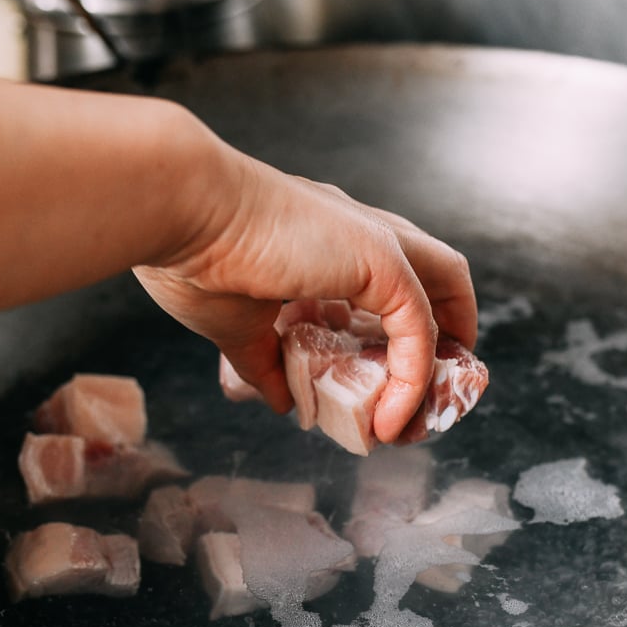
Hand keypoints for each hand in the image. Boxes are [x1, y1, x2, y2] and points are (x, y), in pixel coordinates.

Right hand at [133, 151, 476, 442]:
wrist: (178, 210)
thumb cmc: (190, 254)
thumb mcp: (233, 325)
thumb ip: (263, 361)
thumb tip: (279, 399)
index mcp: (326, 238)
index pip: (389, 275)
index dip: (401, 324)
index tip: (391, 376)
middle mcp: (360, 229)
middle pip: (437, 271)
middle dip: (448, 327)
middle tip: (431, 387)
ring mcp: (375, 239)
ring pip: (446, 287)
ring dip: (445, 350)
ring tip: (425, 408)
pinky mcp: (380, 260)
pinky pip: (419, 329)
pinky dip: (413, 377)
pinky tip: (391, 416)